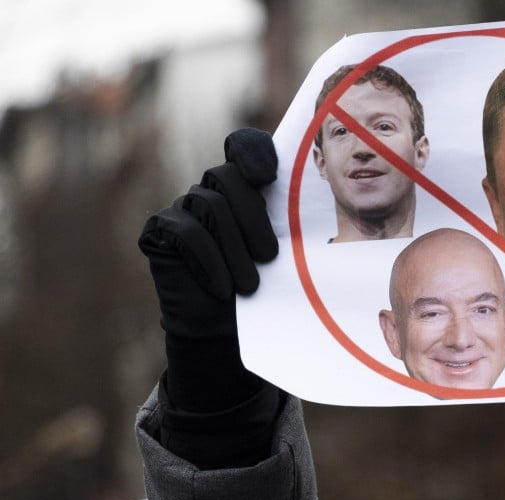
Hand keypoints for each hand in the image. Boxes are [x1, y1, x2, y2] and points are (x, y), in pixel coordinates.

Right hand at [139, 128, 277, 411]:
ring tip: (250, 285)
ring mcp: (184, 207)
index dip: (253, 151)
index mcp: (247, 188)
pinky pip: (186, 231)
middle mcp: (212, 190)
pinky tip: (223, 288)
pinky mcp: (161, 230)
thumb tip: (327, 210)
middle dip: (253, 217)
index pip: (245, 146)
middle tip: (270, 257)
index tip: (268, 174)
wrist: (227, 333)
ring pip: (209, 203)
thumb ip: (297, 225)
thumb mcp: (290, 256)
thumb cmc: (266, 291)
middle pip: (227, 176)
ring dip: (234, 248)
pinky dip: (208, 260)